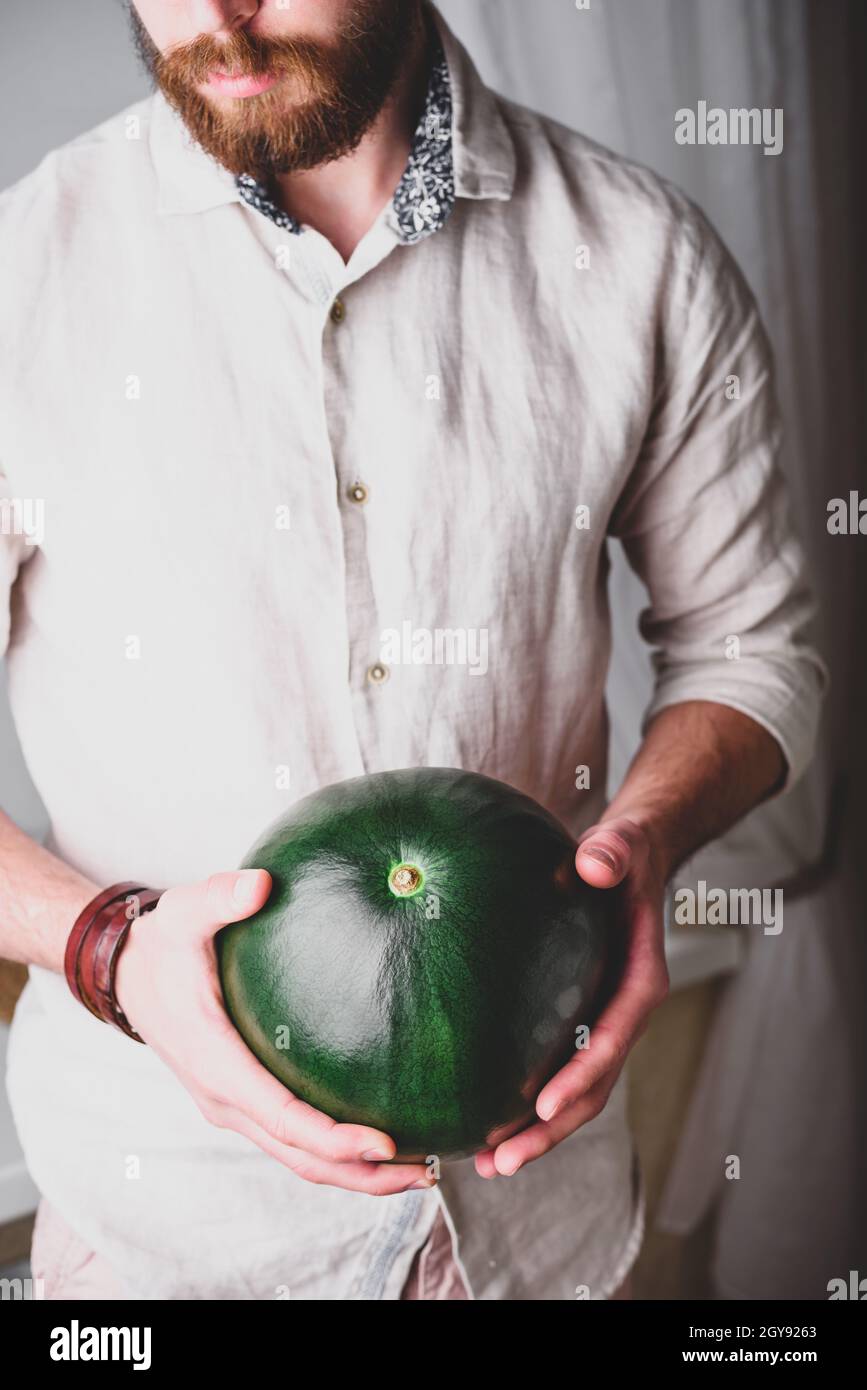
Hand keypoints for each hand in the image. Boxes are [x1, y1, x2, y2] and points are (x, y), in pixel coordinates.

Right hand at [114, 870, 433, 1194]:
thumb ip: (220, 897)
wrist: (128, 974)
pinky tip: (383, 1135)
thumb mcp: (184, 914)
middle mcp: (225, 1098)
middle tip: (426, 1172)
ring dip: (355, 1172)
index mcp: (216, 1063)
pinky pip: (293, 1138)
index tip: (385, 1142)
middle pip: (300, 1155)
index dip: (334, 1137)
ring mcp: (234, 1105)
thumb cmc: (163, 945)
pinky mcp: (244, 1100)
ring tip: (420, 1168)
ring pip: (298, 1156)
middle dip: (361, 1173)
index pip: (283, 1117)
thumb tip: (259, 883)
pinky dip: (336, 1150)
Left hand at [474, 816, 668, 1178]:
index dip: (582, 1076)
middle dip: (551, 1129)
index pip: (614, 1038)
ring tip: (489, 1164)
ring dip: (538, 1133)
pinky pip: (553, 1070)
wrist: (629, 863)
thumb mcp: (622, 846)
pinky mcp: (577, 1022)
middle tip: (503, 1160)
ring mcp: (600, 1023)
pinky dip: (525, 1101)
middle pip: (594, 1086)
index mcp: (640, 981)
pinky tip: (481, 1118)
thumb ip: (613, 851)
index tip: (543, 1105)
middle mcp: (623, 1013)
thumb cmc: (624, 855)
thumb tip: (594, 863)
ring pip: (575, 1092)